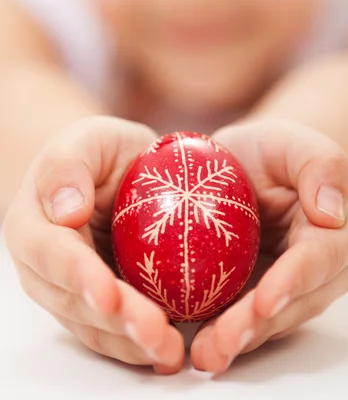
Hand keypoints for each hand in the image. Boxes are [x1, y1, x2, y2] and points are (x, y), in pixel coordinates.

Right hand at [3, 116, 184, 374]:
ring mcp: (69, 290)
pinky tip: (170, 352)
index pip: (51, 253)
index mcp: (31, 224)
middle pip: (74, 301)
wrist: (112, 174)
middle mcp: (44, 266)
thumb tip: (65, 211)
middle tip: (156, 333)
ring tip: (171, 353)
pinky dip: (138, 346)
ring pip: (93, 326)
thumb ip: (69, 165)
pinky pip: (113, 332)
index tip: (108, 293)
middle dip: (115, 321)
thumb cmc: (100, 151)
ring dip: (131, 344)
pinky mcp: (98, 303)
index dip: (78, 275)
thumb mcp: (88, 139)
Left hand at [190, 119, 347, 372]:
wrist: (249, 166)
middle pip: (299, 300)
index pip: (323, 257)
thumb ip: (321, 163)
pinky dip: (228, 332)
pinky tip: (201, 344)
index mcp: (347, 226)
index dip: (295, 280)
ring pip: (276, 318)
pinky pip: (253, 318)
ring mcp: (299, 284)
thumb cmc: (271, 150)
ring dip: (242, 339)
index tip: (264, 299)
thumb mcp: (291, 141)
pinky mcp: (268, 293)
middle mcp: (331, 265)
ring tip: (207, 353)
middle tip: (222, 342)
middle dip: (261, 323)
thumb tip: (332, 211)